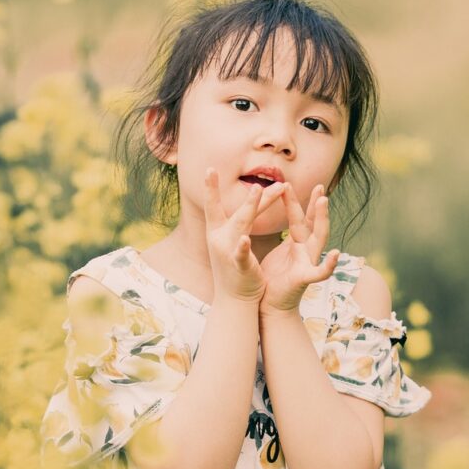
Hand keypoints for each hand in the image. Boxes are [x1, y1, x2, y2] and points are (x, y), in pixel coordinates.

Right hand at [203, 167, 284, 302]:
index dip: (210, 188)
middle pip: (236, 211)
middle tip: (249, 173)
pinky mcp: (238, 265)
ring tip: (258, 189)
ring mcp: (227, 252)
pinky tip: (245, 239)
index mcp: (217, 232)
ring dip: (250, 206)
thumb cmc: (234, 266)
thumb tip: (250, 195)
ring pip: (241, 224)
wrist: (233, 300)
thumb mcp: (233, 239)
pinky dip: (242, 246)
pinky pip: (240, 253)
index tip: (209, 169)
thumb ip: (241, 218)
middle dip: (244, 193)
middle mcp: (219, 239)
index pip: (213, 206)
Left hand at [259, 182, 339, 316]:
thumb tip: (275, 218)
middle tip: (320, 187)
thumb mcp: (278, 251)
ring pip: (319, 239)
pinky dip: (328, 264)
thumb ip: (283, 236)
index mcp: (297, 243)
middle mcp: (306, 251)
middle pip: (313, 225)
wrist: (269, 305)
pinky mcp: (305, 279)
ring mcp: (308, 263)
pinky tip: (335, 254)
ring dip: (322, 220)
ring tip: (324, 202)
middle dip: (317, 206)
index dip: (295, 201)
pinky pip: (320, 272)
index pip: (298, 218)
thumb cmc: (272, 278)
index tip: (289, 182)